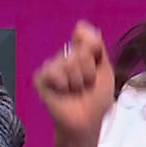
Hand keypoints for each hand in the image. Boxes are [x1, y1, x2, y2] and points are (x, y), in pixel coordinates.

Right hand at [33, 22, 115, 146]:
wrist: (86, 122)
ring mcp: (52, 67)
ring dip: (77, 81)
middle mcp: (65, 56)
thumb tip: (80, 25)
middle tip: (86, 85)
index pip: (86, 36)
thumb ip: (96, 45)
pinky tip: (63, 92)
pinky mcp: (41, 78)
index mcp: (80, 52)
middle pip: (80, 51)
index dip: (94, 53)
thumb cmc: (96, 99)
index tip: (96, 69)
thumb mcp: (104, 69)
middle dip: (89, 71)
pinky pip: (54, 72)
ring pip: (68, 62)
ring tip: (75, 90)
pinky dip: (63, 85)